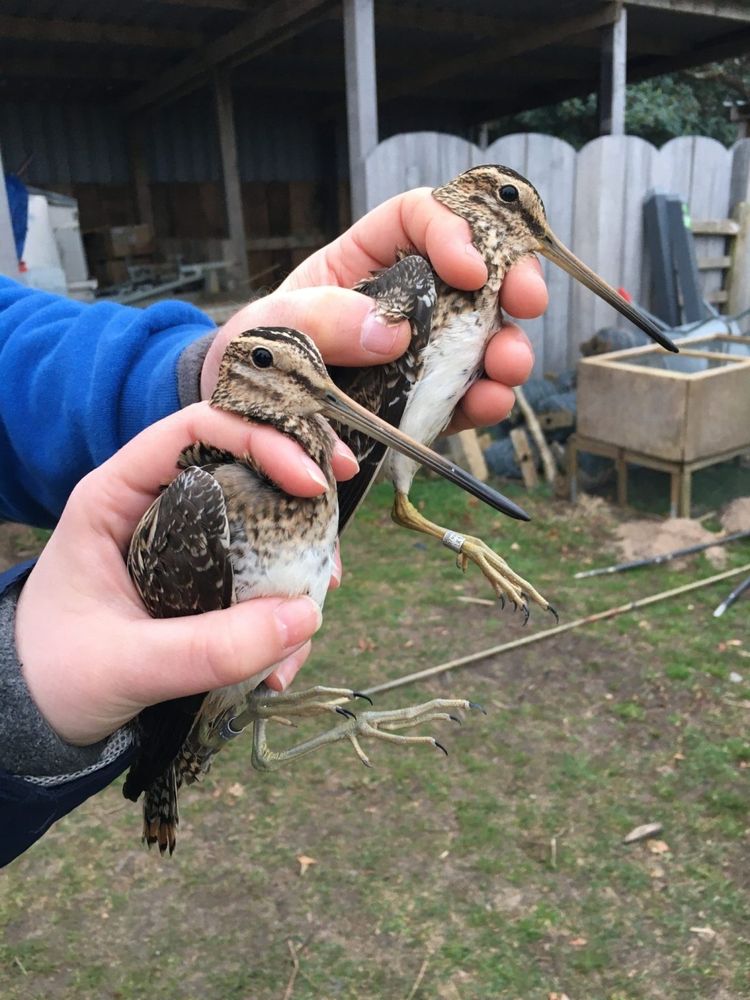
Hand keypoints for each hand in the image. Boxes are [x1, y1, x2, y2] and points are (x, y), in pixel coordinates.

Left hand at [15, 403, 353, 746]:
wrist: (35, 715)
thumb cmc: (55, 673)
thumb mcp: (124, 663)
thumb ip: (208, 647)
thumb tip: (306, 615)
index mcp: (120, 494)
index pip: (196, 430)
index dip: (260, 438)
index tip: (311, 479)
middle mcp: (159, 506)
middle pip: (244, 464)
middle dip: (300, 487)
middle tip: (338, 510)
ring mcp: (188, 544)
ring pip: (264, 524)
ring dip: (300, 564)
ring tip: (308, 622)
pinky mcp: (208, 583)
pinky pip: (262, 581)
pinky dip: (284, 617)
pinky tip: (282, 665)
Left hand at [201, 187, 546, 430]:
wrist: (244, 422)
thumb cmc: (255, 355)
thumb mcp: (268, 326)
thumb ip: (320, 317)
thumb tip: (391, 332)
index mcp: (367, 259)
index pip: (422, 219)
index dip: (455, 230)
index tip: (469, 268)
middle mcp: (407, 299)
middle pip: (478, 273)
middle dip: (513, 280)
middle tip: (527, 301)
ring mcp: (422, 351)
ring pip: (486, 335)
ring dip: (507, 347)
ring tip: (507, 366)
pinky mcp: (426, 399)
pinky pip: (467, 394)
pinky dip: (485, 400)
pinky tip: (486, 402)